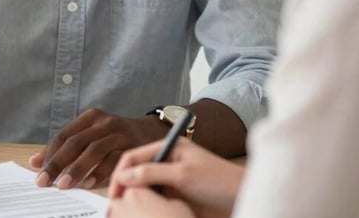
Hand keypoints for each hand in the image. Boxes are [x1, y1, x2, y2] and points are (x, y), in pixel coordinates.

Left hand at [29, 108, 167, 188]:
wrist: (153, 133)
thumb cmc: (116, 138)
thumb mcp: (92, 136)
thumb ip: (66, 148)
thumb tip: (34, 162)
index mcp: (90, 118)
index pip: (64, 135)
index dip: (50, 154)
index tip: (38, 172)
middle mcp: (104, 122)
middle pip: (75, 142)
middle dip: (58, 163)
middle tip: (45, 181)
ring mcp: (119, 133)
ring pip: (93, 150)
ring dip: (77, 169)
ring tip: (64, 185)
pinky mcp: (133, 145)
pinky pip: (114, 160)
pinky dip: (100, 173)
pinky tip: (89, 184)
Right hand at [108, 138, 241, 217]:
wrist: (246, 198)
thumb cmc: (220, 181)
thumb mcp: (183, 175)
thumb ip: (152, 173)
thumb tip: (123, 176)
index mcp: (168, 148)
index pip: (133, 157)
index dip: (120, 174)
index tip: (113, 193)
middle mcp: (167, 162)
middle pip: (135, 172)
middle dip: (123, 188)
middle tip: (114, 208)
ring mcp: (172, 180)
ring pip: (144, 189)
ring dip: (134, 200)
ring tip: (124, 213)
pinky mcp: (177, 198)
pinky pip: (155, 202)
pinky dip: (146, 208)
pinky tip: (142, 215)